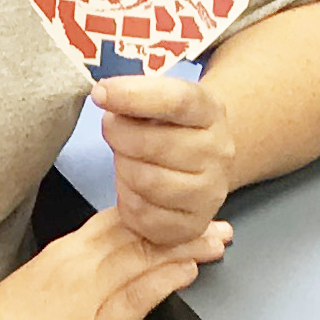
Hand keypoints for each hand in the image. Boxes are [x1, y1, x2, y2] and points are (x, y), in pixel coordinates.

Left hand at [96, 75, 235, 245]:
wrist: (202, 167)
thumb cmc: (172, 129)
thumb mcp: (163, 101)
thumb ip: (136, 97)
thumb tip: (104, 95)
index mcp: (211, 113)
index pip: (177, 101)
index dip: (135, 96)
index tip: (101, 93)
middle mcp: (218, 153)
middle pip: (155, 144)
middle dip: (119, 135)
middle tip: (112, 130)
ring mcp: (209, 193)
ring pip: (146, 181)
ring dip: (123, 168)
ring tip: (126, 159)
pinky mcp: (191, 225)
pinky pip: (142, 214)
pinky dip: (126, 199)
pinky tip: (132, 187)